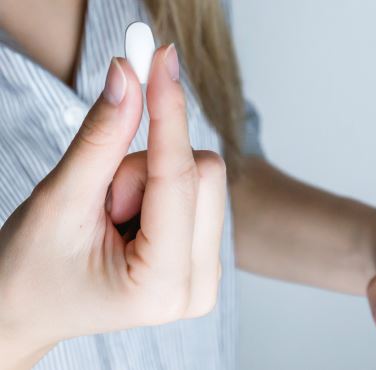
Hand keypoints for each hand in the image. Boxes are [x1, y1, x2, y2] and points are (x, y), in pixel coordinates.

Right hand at [0, 45, 224, 367]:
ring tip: (111, 216)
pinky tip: (130, 219)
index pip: (178, 178)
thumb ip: (100, 138)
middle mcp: (198, 287)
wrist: (27, 308)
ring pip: (202, 178)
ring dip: (149, 179)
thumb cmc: (31, 269)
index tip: (161, 58)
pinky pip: (197, 192)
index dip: (168, 111)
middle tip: (103, 196)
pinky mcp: (204, 258)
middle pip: (203, 174)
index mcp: (161, 286)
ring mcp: (206, 275)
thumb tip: (128, 75)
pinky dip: (160, 189)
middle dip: (146, 167)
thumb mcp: (61, 201)